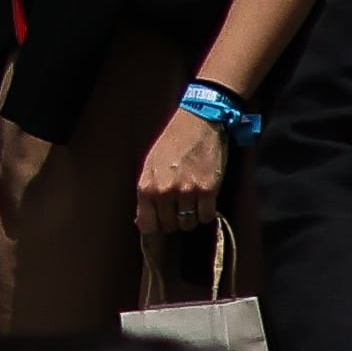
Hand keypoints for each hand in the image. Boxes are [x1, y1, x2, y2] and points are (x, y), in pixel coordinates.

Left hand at [132, 105, 229, 242]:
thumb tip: (143, 220)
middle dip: (174, 221)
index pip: (147, 226)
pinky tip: (205, 203)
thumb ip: (146, 193)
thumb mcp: (149, 166)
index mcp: (146, 188)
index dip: (155, 228)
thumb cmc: (172, 142)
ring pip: (188, 223)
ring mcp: (187, 192)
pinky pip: (206, 216)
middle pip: (169, 226)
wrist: (198, 121)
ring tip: (192, 204)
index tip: (161, 224)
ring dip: (191, 218)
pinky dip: (207, 214)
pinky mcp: (208, 189)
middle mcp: (164, 192)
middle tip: (179, 209)